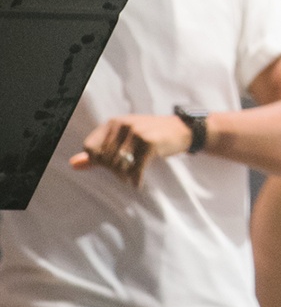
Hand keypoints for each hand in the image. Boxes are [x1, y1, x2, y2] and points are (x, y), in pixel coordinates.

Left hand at [70, 114, 192, 186]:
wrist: (182, 130)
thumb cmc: (151, 136)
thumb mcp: (124, 139)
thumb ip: (98, 152)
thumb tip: (73, 164)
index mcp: (113, 123)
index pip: (90, 148)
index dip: (99, 161)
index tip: (113, 165)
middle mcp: (122, 125)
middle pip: (104, 159)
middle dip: (114, 171)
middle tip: (126, 174)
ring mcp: (136, 133)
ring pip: (118, 165)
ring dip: (125, 176)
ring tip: (133, 176)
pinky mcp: (149, 143)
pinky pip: (135, 169)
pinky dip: (136, 180)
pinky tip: (139, 183)